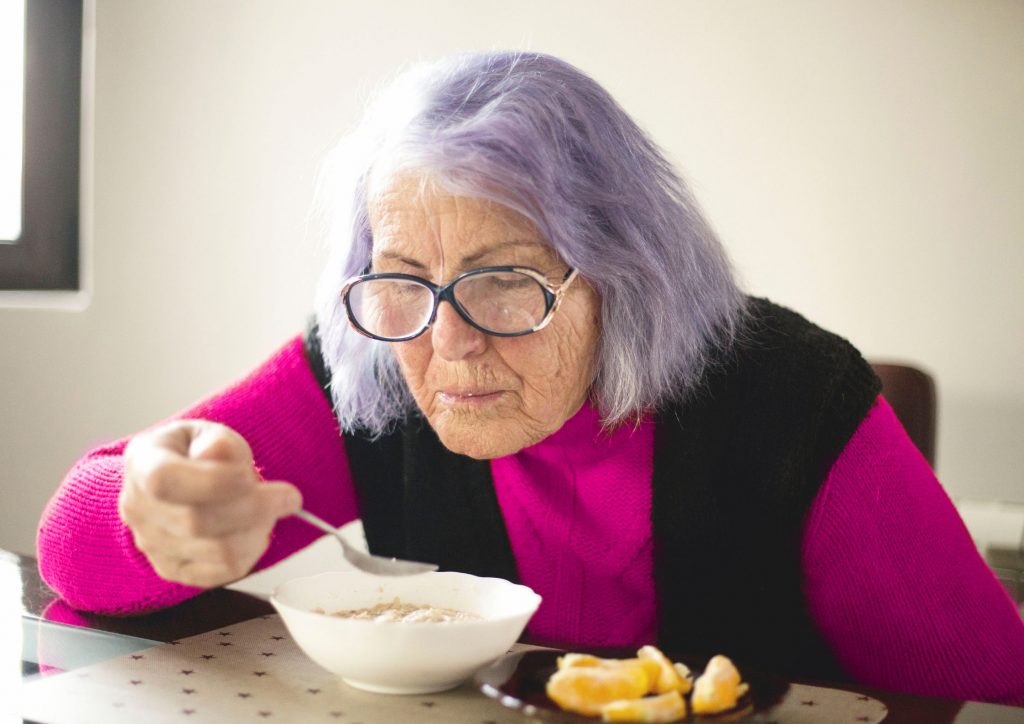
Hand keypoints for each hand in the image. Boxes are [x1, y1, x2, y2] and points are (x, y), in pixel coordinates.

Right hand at [119, 419, 301, 587]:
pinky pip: (222, 573)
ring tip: (271, 511)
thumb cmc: (194, 453)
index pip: (166, 481)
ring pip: (216, 552)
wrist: (175, 481)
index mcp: (143, 465)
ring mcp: (152, 545)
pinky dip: (252, 552)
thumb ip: (217, 442)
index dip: (214, 481)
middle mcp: (139, 509)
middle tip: (288, 496)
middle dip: (255, 509)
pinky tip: (258, 531)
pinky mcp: (173, 569)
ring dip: (258, 530)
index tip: (251, 476)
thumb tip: (217, 453)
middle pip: (197, 522)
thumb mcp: (205, 432)